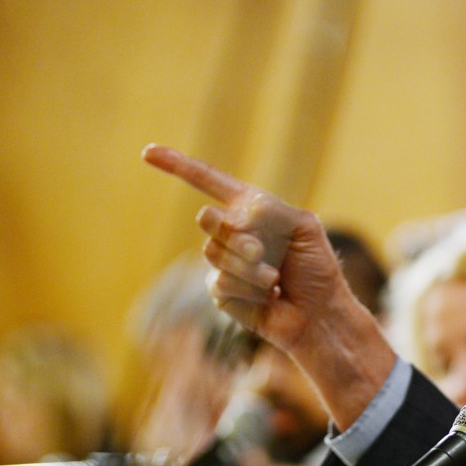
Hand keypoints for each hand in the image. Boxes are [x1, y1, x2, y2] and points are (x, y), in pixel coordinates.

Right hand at [142, 144, 394, 427]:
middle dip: (238, 236)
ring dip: (251, 267)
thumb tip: (229, 221)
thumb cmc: (315, 268)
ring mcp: (223, 262)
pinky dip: (249, 289)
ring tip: (275, 279)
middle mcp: (232, 232)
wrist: (319, 312)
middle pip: (209, 220)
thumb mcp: (302, 226)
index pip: (208, 181)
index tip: (147, 152)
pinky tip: (267, 297)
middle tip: (263, 251)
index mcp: (251, 208)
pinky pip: (221, 282)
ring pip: (215, 253)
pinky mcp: (221, 291)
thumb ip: (268, 212)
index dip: (177, 165)